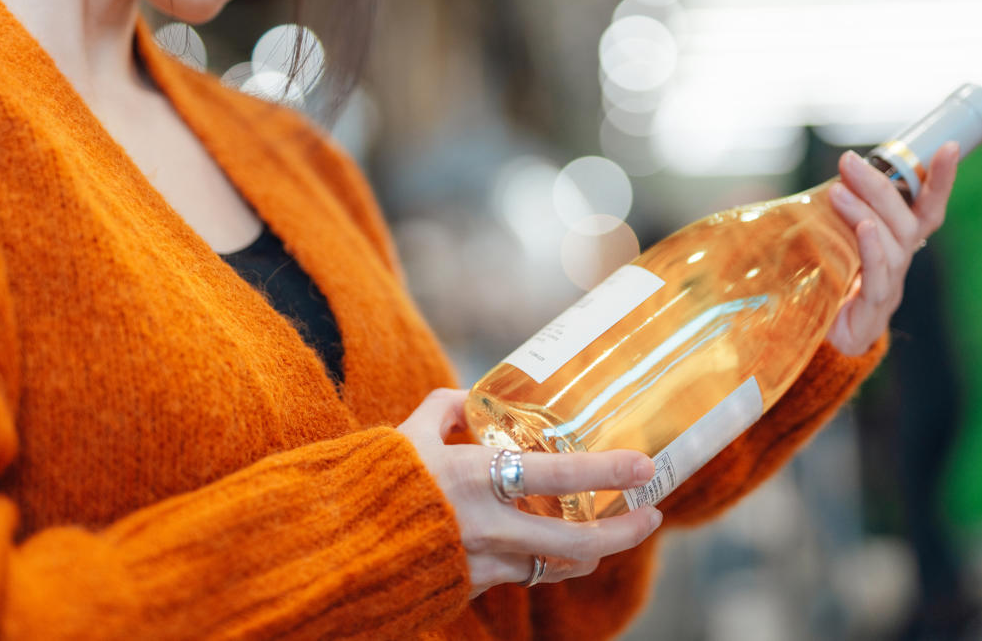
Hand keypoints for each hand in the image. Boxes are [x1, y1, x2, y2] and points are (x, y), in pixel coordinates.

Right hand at [397, 389, 661, 597]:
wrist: (331, 544)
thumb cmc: (372, 480)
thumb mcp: (410, 432)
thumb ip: (449, 409)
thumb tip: (477, 396)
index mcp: (476, 476)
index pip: (561, 475)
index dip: (609, 472)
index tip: (646, 466)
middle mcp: (488, 525)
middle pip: (576, 541)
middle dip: (622, 533)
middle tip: (651, 516)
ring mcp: (481, 563)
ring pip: (554, 566)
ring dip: (588, 553)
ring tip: (610, 536)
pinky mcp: (470, 586)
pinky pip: (519, 575)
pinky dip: (542, 562)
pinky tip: (553, 548)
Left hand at [824, 142, 959, 355]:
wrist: (822, 346)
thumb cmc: (829, 287)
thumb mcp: (834, 244)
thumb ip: (837, 216)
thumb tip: (827, 176)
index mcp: (896, 246)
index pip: (926, 209)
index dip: (940, 181)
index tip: (948, 147)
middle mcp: (900, 264)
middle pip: (905, 222)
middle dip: (881, 186)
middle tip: (850, 161)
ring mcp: (890, 288)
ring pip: (892, 245)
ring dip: (866, 212)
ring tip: (838, 189)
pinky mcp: (872, 312)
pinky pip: (878, 277)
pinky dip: (872, 250)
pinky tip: (863, 228)